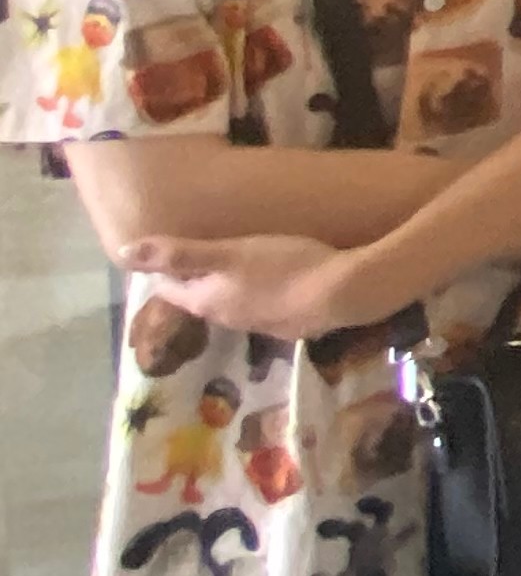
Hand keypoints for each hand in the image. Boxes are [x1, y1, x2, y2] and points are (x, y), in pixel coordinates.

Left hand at [123, 233, 405, 341]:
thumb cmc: (282, 266)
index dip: (162, 270)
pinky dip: (259, 294)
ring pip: (232, 304)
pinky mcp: (289, 324)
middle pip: (200, 298)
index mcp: (206, 300)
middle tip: (203, 250)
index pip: (168, 289)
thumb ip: (179, 253)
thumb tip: (123, 251)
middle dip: (196, 278)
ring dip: (229, 287)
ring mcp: (259, 325)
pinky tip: (276, 279)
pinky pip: (262, 308)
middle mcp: (227, 318)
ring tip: (238, 262)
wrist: (343, 293)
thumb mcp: (229, 252)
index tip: (163, 252)